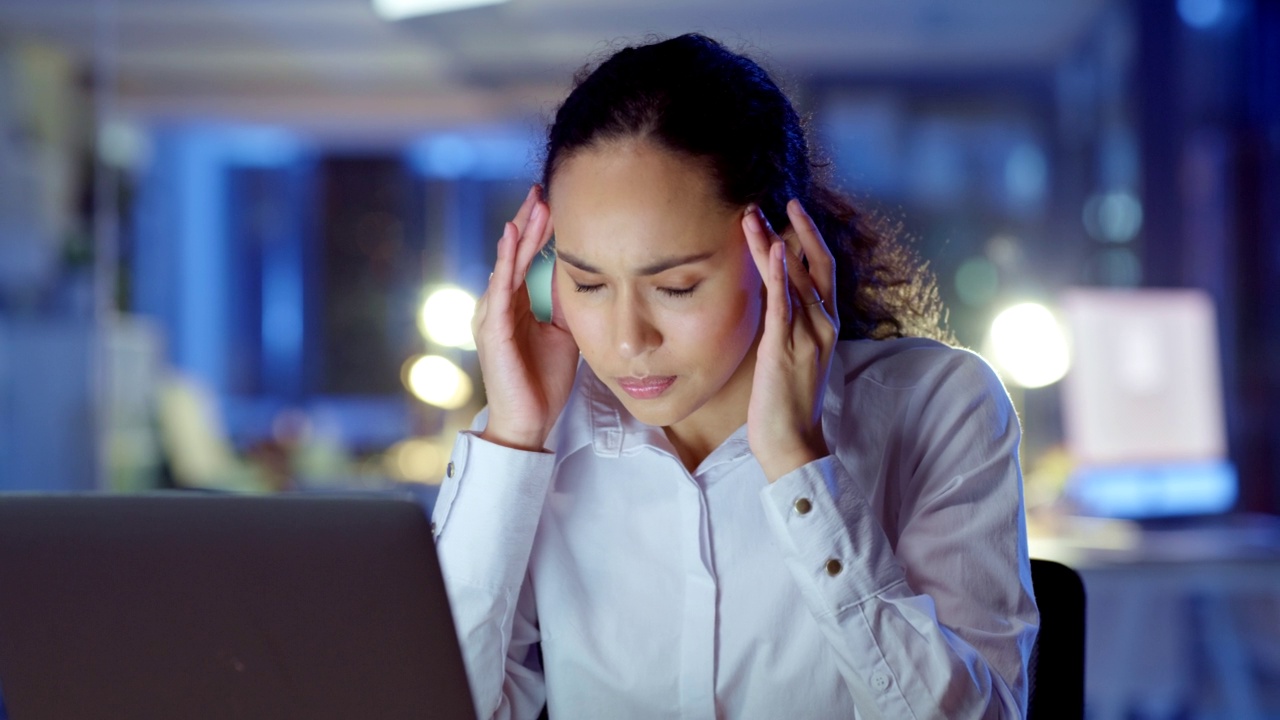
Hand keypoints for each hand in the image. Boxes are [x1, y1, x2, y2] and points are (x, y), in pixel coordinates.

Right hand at [472, 185, 578, 450]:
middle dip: (528, 221)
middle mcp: (500, 305)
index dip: (537, 230)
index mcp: (516, 305)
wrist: (530, 421)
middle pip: (514, 253)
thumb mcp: (564, 333)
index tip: (552, 202)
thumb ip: (565, 304)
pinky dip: (506, 261)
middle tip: (542, 189)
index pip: (526, 258)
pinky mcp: (494, 330)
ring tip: (533, 205)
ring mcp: (493, 316)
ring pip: (507, 264)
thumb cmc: (543, 382)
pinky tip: (512, 238)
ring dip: (520, 233)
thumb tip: (584, 275)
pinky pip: (500, 289)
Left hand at [742, 200, 839, 481]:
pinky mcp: (786, 349)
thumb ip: (787, 328)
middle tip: (772, 200)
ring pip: (795, 277)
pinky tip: (772, 249)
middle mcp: (822, 326)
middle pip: (813, 264)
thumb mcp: (790, 357)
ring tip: (752, 216)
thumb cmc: (786, 405)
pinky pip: (785, 304)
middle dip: (795, 230)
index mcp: (824, 326)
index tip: (789, 214)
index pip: (821, 271)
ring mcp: (808, 336)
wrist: (793, 443)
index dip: (808, 239)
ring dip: (773, 243)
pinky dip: (780, 274)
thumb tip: (773, 304)